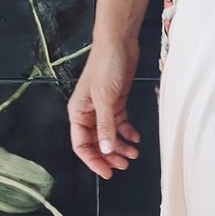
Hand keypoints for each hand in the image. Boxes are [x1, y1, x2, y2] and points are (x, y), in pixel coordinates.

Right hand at [70, 36, 142, 178]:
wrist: (119, 43)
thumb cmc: (106, 66)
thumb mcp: (106, 99)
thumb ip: (105, 126)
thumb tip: (105, 151)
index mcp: (78, 113)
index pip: (81, 145)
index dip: (93, 161)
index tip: (107, 173)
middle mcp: (88, 113)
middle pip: (96, 143)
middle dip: (109, 156)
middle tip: (124, 165)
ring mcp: (102, 109)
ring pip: (109, 135)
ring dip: (120, 146)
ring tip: (134, 154)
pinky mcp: (116, 103)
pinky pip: (120, 124)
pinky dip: (127, 133)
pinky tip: (136, 138)